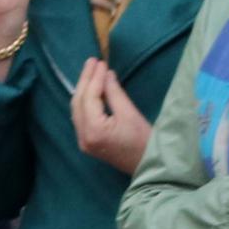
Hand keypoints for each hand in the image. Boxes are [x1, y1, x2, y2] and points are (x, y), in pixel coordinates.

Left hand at [68, 57, 150, 172]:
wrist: (150, 167)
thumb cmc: (145, 142)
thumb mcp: (131, 114)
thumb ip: (115, 94)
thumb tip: (106, 74)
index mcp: (93, 129)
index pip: (89, 98)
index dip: (93, 78)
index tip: (99, 62)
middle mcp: (83, 135)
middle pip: (78, 102)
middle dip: (85, 80)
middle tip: (92, 62)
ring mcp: (83, 140)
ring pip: (77, 109)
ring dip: (83, 89)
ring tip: (91, 71)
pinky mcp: (87, 142)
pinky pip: (81, 117)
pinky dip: (85, 101)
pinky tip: (91, 89)